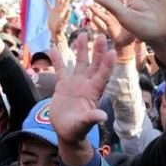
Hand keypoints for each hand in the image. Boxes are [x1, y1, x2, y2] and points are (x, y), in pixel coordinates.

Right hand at [46, 0, 71, 42]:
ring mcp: (55, 10)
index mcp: (63, 10)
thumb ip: (66, 16)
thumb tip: (69, 9)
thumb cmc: (59, 28)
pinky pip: (48, 5)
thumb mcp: (63, 22)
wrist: (55, 32)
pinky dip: (46, 1)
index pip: (65, 1)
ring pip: (55, 0)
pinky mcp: (50, 13)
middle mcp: (60, 9)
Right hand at [49, 35, 115, 163]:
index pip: (102, 76)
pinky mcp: (63, 84)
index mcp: (93, 92)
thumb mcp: (83, 125)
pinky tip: (52, 47)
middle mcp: (86, 84)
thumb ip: (91, 119)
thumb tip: (103, 117)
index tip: (113, 51)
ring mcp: (75, 83)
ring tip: (83, 34)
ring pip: (79, 62)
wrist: (65, 131)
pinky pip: (60, 69)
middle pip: (94, 64)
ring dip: (81, 49)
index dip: (108, 64)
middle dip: (98, 51)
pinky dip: (57, 59)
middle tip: (101, 36)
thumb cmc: (76, 130)